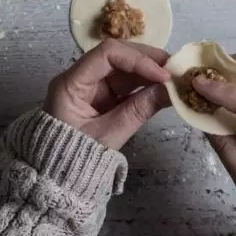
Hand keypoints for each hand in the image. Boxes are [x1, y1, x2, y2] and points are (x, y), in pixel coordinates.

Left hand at [44, 39, 170, 149]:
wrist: (61, 181)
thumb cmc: (77, 160)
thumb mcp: (109, 135)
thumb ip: (139, 110)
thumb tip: (170, 89)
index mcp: (71, 83)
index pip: (106, 54)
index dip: (137, 59)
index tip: (162, 73)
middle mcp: (81, 77)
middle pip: (116, 56)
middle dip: (146, 60)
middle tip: (174, 67)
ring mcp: (92, 86)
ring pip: (124, 68)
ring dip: (149, 70)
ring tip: (174, 76)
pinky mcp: (103, 96)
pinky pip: (126, 83)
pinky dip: (144, 83)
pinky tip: (162, 86)